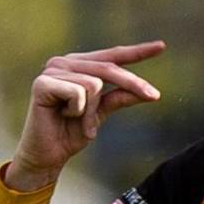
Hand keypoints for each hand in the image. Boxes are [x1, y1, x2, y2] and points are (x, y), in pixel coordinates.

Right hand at [3, 41, 167, 192]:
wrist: (46, 157)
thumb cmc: (70, 134)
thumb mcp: (101, 114)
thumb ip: (119, 98)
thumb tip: (147, 91)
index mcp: (77, 66)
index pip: (111, 56)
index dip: (136, 52)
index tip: (161, 47)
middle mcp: (63, 63)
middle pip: (109, 68)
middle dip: (132, 85)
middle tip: (153, 97)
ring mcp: (51, 71)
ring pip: (95, 84)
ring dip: (91, 111)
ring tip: (77, 121)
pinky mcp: (42, 83)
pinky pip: (79, 94)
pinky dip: (77, 111)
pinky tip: (62, 117)